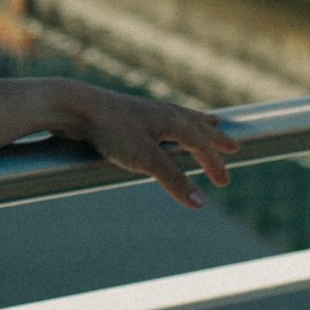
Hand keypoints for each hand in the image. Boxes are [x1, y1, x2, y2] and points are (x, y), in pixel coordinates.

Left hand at [57, 85, 237, 209]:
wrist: (74, 106)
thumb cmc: (111, 130)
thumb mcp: (145, 159)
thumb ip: (174, 180)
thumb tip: (202, 203)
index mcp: (173, 120)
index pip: (202, 145)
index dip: (215, 164)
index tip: (223, 183)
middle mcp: (163, 112)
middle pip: (198, 125)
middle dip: (216, 137)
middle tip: (235, 145)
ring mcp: (146, 112)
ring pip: (181, 117)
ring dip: (199, 124)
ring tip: (211, 122)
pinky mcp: (129, 116)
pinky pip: (162, 119)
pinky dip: (175, 123)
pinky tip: (167, 126)